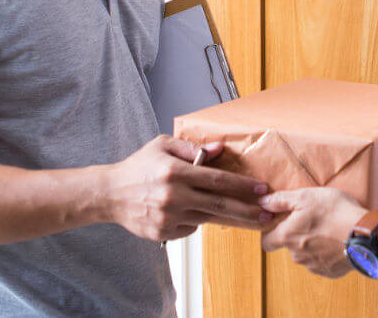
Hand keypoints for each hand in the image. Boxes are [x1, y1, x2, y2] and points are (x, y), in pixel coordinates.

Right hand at [106, 135, 272, 240]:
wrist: (110, 194)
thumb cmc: (138, 167)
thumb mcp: (162, 146)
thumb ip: (191, 148)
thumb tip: (219, 150)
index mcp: (175, 172)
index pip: (217, 180)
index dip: (242, 186)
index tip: (261, 189)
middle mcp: (173, 196)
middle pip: (220, 205)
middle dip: (248, 211)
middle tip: (267, 213)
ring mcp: (168, 217)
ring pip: (207, 218)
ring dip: (229, 218)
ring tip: (249, 218)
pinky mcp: (164, 233)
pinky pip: (191, 228)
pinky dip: (195, 220)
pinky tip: (188, 211)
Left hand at [258, 187, 366, 277]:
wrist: (364, 234)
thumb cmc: (335, 212)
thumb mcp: (306, 196)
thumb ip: (280, 200)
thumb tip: (263, 203)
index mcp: (287, 237)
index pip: (266, 242)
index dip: (271, 232)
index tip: (283, 222)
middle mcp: (297, 256)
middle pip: (289, 246)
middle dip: (297, 235)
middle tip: (313, 220)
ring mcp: (314, 266)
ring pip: (306, 255)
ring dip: (313, 244)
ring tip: (328, 228)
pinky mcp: (330, 272)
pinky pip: (323, 262)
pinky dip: (327, 253)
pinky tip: (337, 240)